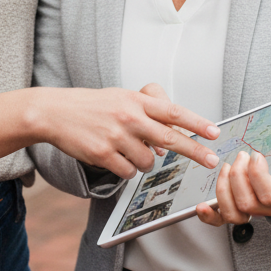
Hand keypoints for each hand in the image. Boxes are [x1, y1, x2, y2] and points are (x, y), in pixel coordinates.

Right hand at [31, 86, 220, 178]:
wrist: (56, 112)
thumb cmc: (93, 106)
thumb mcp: (122, 99)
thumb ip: (146, 115)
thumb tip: (167, 142)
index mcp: (135, 100)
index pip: (173, 112)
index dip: (196, 123)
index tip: (214, 132)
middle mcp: (128, 116)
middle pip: (170, 138)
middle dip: (195, 151)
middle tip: (211, 160)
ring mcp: (115, 136)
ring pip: (148, 161)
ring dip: (143, 161)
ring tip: (126, 149)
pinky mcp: (102, 154)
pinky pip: (128, 172)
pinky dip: (126, 169)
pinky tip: (113, 156)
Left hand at [196, 151, 270, 226]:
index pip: (270, 195)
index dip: (258, 175)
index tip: (256, 155)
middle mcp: (269, 207)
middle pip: (248, 203)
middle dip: (238, 176)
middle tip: (241, 155)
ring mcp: (253, 209)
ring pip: (234, 213)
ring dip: (225, 188)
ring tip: (227, 167)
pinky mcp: (238, 207)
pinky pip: (223, 219)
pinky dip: (210, 215)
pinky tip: (202, 206)